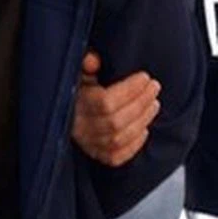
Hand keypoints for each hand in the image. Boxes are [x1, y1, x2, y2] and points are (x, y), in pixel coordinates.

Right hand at [71, 52, 160, 166]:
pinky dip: (134, 144)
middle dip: (141, 103)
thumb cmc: (77, 89)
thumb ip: (86, 63)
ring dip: (142, 120)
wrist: (65, 112)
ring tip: (154, 104)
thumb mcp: (79, 72)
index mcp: (74, 105)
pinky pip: (117, 156)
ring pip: (119, 138)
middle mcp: (80, 128)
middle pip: (115, 121)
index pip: (105, 102)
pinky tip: (143, 129)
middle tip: (154, 87)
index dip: (129, 90)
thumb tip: (94, 61)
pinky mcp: (96, 155)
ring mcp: (88, 144)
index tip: (144, 77)